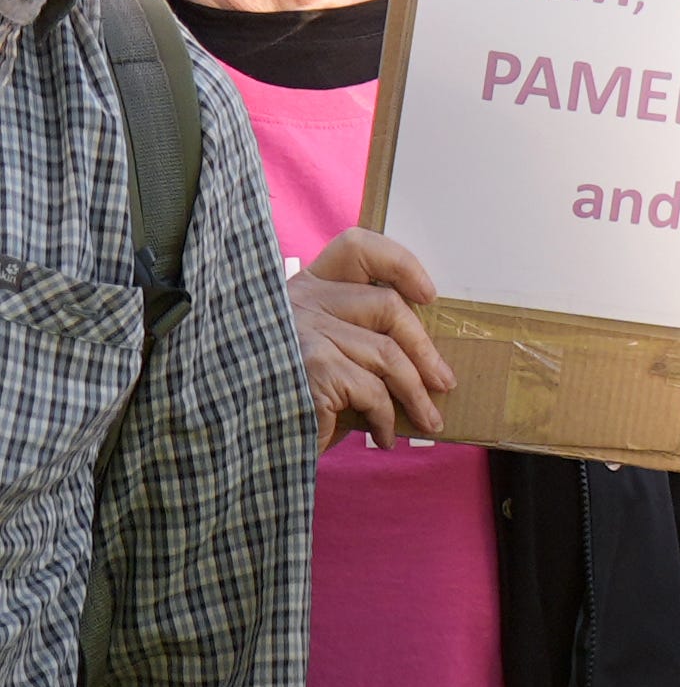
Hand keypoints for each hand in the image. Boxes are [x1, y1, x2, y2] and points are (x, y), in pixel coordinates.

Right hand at [288, 224, 451, 446]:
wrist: (228, 438)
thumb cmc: (276, 397)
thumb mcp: (311, 353)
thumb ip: (351, 337)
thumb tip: (420, 358)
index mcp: (303, 290)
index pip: (356, 248)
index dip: (400, 263)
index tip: (427, 295)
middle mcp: (301, 303)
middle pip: (388, 306)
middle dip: (425, 350)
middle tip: (444, 382)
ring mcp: (305, 332)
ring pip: (387, 354)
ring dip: (415, 393)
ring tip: (428, 419)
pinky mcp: (313, 368)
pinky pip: (372, 391)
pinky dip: (387, 419)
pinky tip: (384, 435)